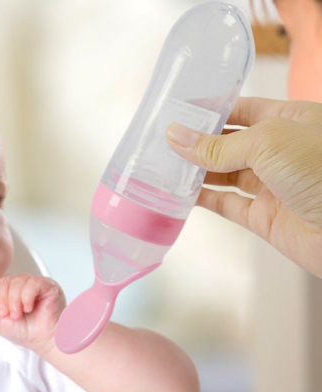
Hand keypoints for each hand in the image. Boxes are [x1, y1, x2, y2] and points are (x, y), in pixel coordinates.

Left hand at [0, 274, 65, 353]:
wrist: (42, 340)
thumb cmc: (24, 331)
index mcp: (7, 290)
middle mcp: (20, 284)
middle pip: (3, 281)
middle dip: (2, 300)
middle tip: (7, 315)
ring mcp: (34, 283)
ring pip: (17, 281)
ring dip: (14, 301)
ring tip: (18, 314)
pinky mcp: (47, 286)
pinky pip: (32, 283)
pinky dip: (26, 297)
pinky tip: (28, 308)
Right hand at [166, 97, 321, 277]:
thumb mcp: (268, 143)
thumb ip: (219, 144)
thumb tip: (176, 136)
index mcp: (291, 120)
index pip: (245, 109)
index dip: (213, 109)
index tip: (180, 110)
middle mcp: (281, 152)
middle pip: (230, 143)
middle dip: (199, 142)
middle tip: (163, 141)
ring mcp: (272, 186)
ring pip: (224, 175)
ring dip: (196, 171)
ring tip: (164, 166)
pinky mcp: (264, 217)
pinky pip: (227, 205)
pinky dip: (203, 200)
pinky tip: (181, 194)